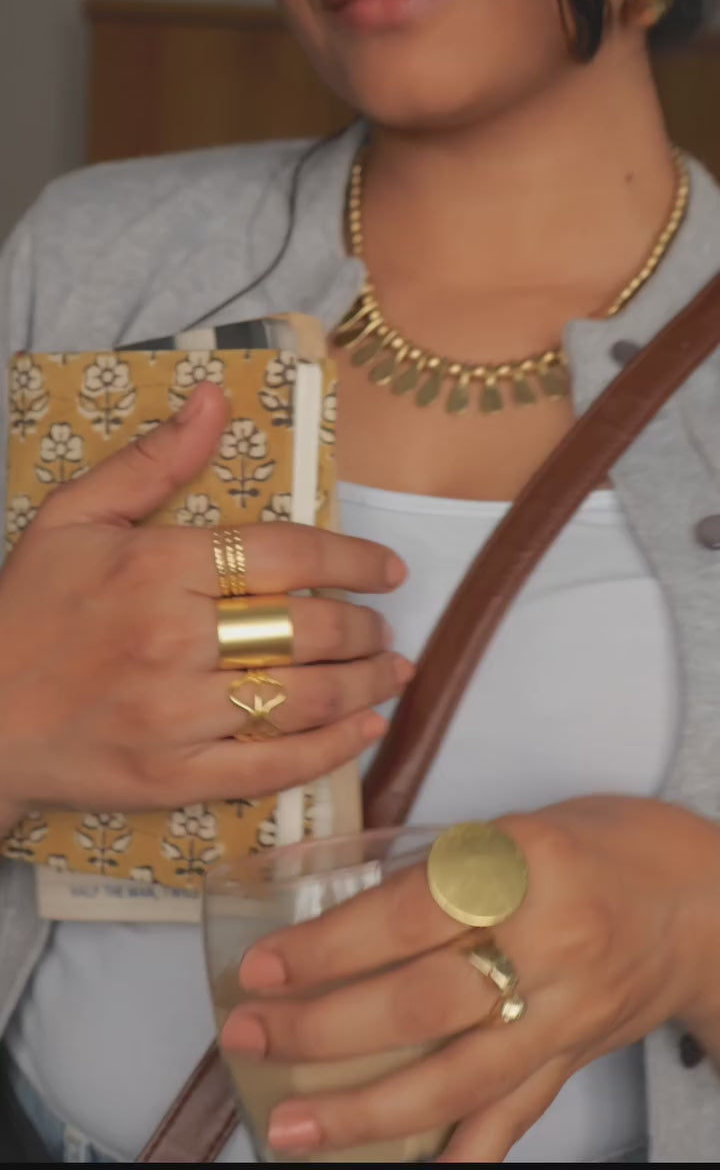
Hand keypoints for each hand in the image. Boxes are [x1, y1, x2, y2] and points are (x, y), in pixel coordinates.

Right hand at [0, 383, 409, 827]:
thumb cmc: (26, 609)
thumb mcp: (74, 518)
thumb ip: (151, 461)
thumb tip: (214, 399)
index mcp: (157, 567)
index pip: (287, 555)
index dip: (353, 560)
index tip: (388, 569)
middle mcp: (173, 639)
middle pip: (307, 629)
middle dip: (365, 628)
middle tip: (383, 627)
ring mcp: (174, 716)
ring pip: (302, 698)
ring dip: (365, 686)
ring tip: (392, 673)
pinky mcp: (172, 777)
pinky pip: (270, 767)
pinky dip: (331, 751)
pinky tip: (366, 731)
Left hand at [223, 795, 719, 1161]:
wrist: (700, 898)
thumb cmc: (598, 843)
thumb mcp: (515, 827)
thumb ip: (440, 874)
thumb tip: (340, 920)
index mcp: (524, 865)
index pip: (408, 916)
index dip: (328, 947)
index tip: (262, 968)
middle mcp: (548, 943)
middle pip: (424, 1003)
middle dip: (324, 1030)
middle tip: (251, 1036)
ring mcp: (567, 1011)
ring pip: (459, 1076)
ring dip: (367, 1111)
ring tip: (292, 1127)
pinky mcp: (578, 1056)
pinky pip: (515, 1115)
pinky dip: (460, 1153)